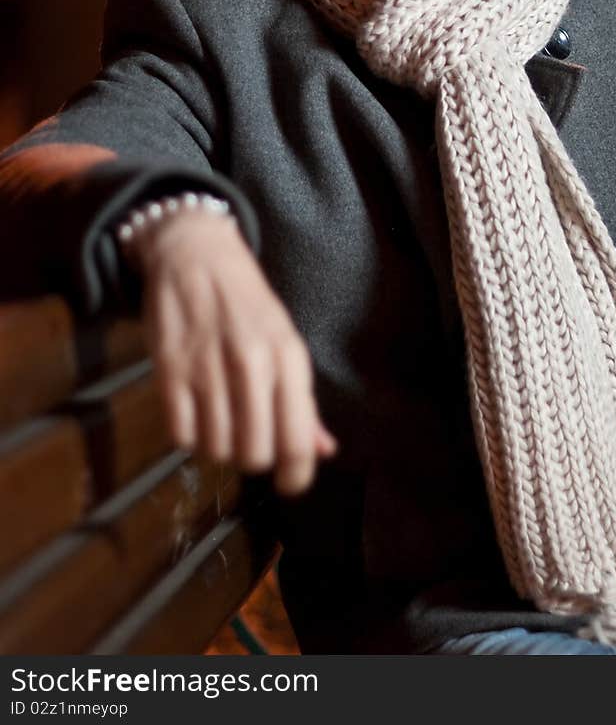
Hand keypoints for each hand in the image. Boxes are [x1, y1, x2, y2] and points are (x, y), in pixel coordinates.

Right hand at [135, 209, 336, 494]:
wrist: (195, 254)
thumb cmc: (247, 303)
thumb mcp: (285, 342)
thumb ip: (303, 401)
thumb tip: (324, 451)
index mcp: (289, 356)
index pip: (298, 439)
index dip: (297, 475)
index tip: (290, 484)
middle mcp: (251, 363)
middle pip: (254, 453)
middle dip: (254, 458)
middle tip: (250, 438)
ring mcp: (207, 367)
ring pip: (217, 449)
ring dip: (220, 447)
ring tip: (222, 421)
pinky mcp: (169, 370)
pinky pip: (181, 436)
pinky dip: (190, 436)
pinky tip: (197, 413)